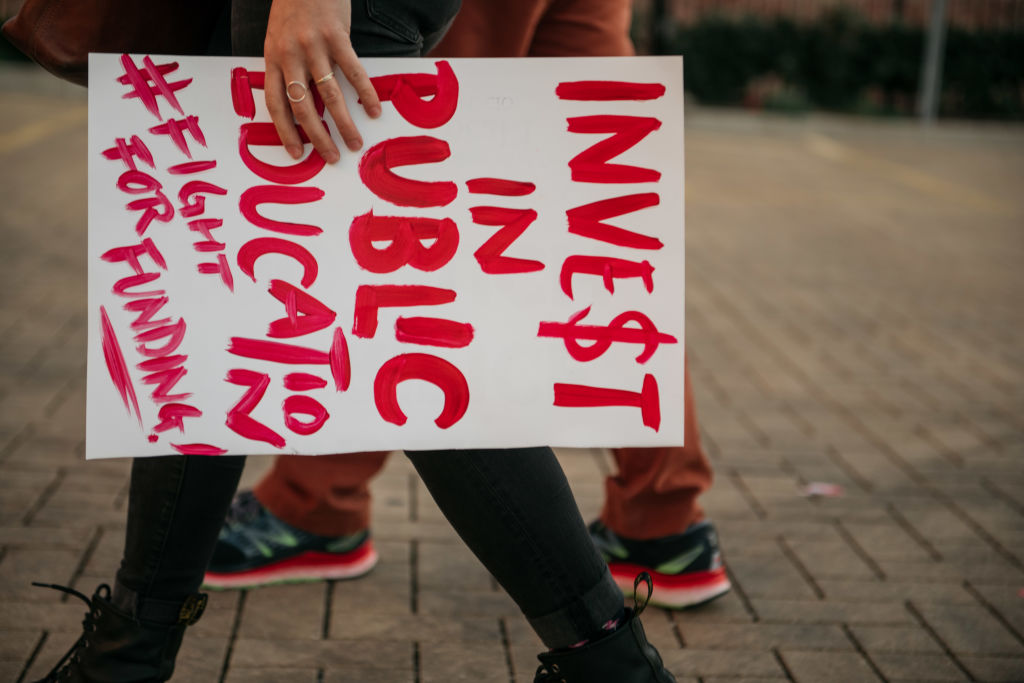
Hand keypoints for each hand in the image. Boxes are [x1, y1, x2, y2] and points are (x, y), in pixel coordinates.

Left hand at [263, 0, 381, 162]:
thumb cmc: (295, 5)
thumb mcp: (281, 37)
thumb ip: (291, 67)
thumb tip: (309, 101)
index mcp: (273, 57)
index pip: (275, 102)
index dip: (286, 131)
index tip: (297, 154)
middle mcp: (290, 54)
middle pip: (302, 105)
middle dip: (318, 136)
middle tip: (331, 157)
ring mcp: (313, 45)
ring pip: (328, 94)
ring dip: (344, 123)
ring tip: (355, 142)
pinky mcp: (336, 35)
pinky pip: (353, 71)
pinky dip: (365, 93)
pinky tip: (374, 109)